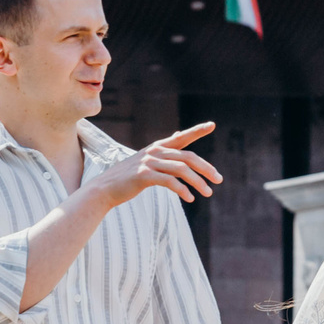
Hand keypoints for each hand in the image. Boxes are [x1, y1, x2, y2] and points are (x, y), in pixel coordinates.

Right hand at [89, 123, 222, 207]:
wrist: (104, 189)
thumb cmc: (128, 177)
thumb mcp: (146, 161)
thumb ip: (163, 151)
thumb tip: (177, 135)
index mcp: (157, 147)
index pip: (181, 137)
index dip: (197, 131)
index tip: (212, 125)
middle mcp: (154, 152)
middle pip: (188, 157)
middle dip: (206, 168)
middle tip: (219, 180)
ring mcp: (148, 163)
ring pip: (182, 170)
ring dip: (198, 182)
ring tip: (208, 193)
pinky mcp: (143, 175)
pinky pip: (169, 182)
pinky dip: (182, 190)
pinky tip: (190, 198)